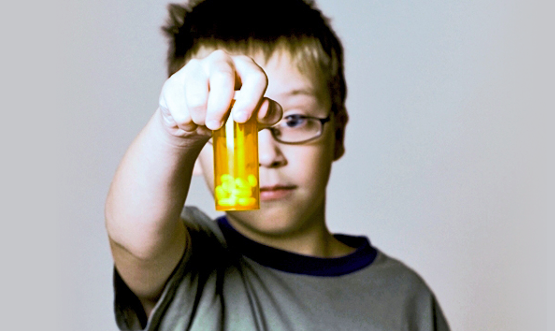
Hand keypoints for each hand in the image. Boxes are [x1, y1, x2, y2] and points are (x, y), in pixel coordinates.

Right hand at [158, 50, 281, 139]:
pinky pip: (177, 104)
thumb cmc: (231, 118)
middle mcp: (221, 61)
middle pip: (222, 76)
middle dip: (219, 107)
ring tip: (203, 125)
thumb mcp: (254, 120)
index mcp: (246, 68)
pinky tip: (189, 122)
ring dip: (199, 118)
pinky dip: (184, 121)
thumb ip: (268, 114)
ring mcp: (195, 68)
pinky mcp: (173, 81)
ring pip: (196, 94)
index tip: (241, 119)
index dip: (250, 99)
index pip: (255, 76)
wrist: (197, 123)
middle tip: (215, 126)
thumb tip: (263, 108)